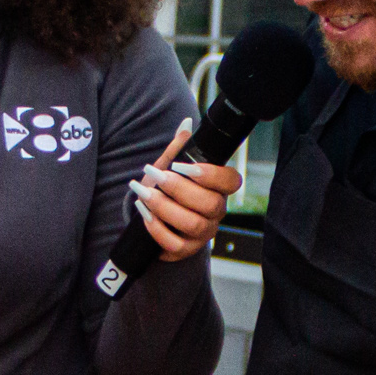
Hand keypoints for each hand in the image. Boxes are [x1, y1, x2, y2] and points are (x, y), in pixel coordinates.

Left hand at [128, 120, 242, 261]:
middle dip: (179, 189)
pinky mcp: (186, 249)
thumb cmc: (164, 188)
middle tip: (156, 176)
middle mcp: (216, 212)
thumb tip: (186, 125)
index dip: (211, 175)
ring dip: (165, 208)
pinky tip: (144, 213)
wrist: (148, 213)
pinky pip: (175, 244)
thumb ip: (179, 148)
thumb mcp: (168, 166)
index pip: (232, 181)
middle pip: (210, 204)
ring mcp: (203, 233)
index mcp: (218, 188)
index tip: (182, 167)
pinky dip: (156, 228)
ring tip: (143, 194)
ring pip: (193, 224)